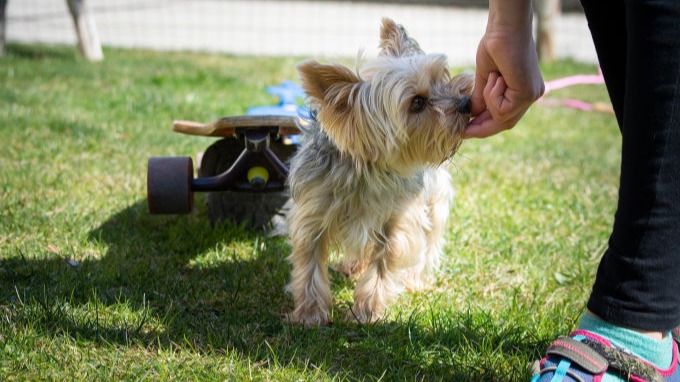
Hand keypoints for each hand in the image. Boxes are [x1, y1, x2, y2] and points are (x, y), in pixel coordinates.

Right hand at [464, 1, 544, 138]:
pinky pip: (503, 109)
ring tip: (491, 78)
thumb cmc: (495, 45)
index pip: (504, 117)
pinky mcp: (527, 93)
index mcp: (523, 91)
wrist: (504, 28)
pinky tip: (497, 77)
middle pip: (505, 123)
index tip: (465, 131)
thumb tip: (471, 116)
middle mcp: (531, 95)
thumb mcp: (485, 78)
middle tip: (463, 130)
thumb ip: (481, 99)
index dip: (484, 127)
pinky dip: (493, 95)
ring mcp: (531, 95)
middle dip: (482, 127)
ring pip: (502, 118)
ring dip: (488, 101)